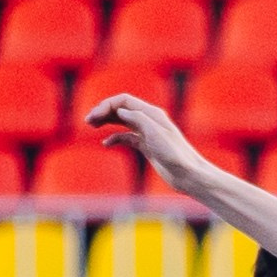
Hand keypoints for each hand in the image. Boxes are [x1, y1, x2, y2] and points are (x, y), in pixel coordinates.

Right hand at [84, 93, 207, 190]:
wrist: (188, 175)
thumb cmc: (175, 154)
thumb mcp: (154, 133)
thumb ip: (137, 118)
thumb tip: (120, 110)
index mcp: (151, 113)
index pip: (124, 100)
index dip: (107, 105)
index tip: (94, 116)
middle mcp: (149, 120)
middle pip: (121, 109)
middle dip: (103, 111)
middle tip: (88, 121)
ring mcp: (147, 134)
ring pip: (122, 122)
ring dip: (106, 121)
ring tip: (91, 126)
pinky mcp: (147, 147)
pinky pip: (127, 138)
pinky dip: (115, 138)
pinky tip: (106, 144)